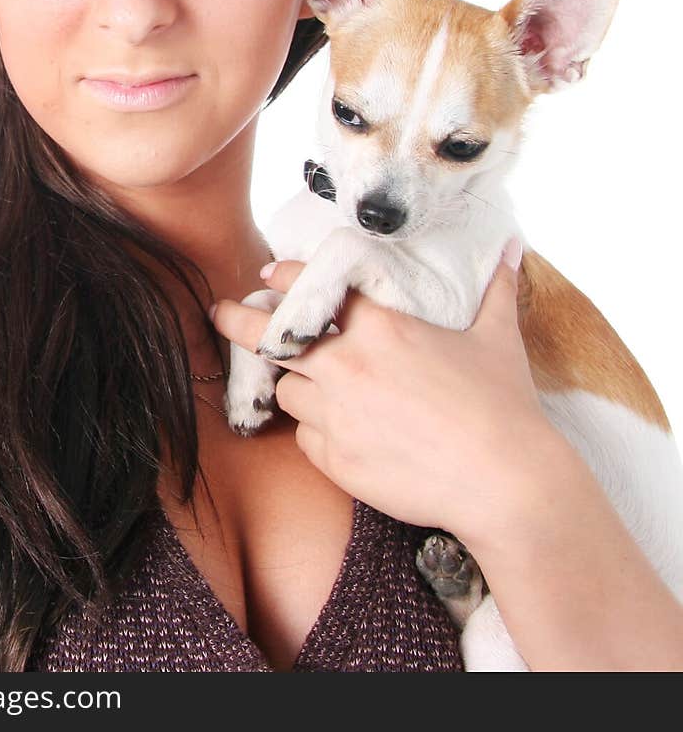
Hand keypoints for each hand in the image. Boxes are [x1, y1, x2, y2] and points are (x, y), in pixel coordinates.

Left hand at [210, 239, 553, 537]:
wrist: (504, 484)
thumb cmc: (503, 407)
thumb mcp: (498, 339)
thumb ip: (497, 289)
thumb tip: (513, 247)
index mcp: (379, 328)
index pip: (315, 288)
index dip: (288, 277)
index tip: (269, 274)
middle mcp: (346, 366)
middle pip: (271, 338)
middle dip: (238, 322)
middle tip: (219, 313)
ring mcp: (335, 416)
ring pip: (289, 392)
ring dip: (298, 385)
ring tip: (316, 388)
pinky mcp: (334, 460)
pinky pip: (307, 438)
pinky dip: (320, 431)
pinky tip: (347, 433)